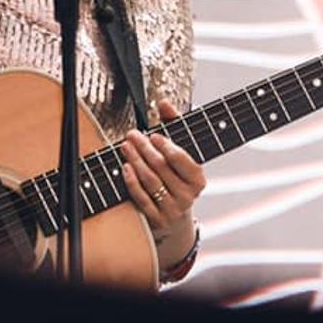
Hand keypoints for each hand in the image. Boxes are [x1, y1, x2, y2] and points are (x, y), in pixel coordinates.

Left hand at [120, 98, 205, 254]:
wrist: (173, 216)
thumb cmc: (175, 176)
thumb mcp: (179, 151)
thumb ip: (173, 125)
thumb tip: (164, 102)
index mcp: (198, 179)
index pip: (183, 160)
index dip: (167, 147)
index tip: (153, 134)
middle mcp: (188, 196)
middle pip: (163, 168)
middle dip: (145, 149)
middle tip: (132, 135)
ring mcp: (173, 210)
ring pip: (151, 181)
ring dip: (136, 161)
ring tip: (125, 146)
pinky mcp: (157, 219)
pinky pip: (142, 198)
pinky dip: (132, 181)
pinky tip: (125, 167)